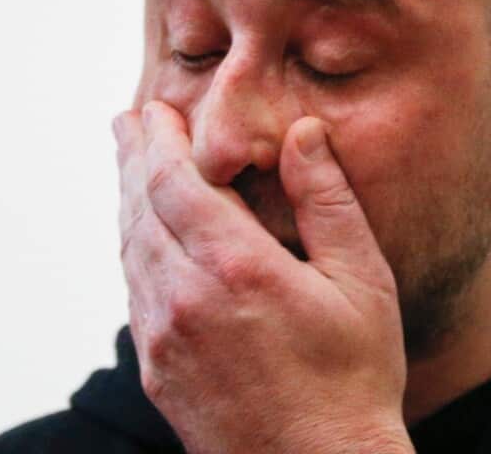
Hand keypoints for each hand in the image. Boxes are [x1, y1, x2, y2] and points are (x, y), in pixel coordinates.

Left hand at [113, 101, 413, 453]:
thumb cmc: (353, 379)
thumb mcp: (363, 283)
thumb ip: (327, 201)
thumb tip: (304, 132)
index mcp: (236, 269)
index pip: (175, 182)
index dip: (160, 140)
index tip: (154, 110)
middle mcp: (184, 300)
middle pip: (140, 210)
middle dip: (133, 159)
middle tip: (127, 122)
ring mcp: (163, 339)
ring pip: (130, 252)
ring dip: (127, 203)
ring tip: (131, 171)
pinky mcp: (156, 371)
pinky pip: (134, 293)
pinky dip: (134, 251)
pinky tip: (145, 241)